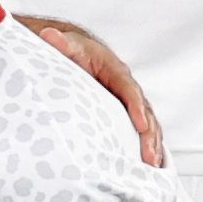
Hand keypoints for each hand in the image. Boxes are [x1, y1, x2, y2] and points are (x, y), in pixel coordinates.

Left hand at [24, 15, 166, 165]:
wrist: (75, 53)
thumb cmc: (72, 52)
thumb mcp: (66, 46)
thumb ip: (60, 44)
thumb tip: (49, 36)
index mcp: (116, 71)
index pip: (129, 90)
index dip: (136, 108)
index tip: (141, 125)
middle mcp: (127, 87)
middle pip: (144, 112)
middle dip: (149, 135)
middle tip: (149, 156)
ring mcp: (128, 102)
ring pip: (147, 124)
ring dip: (152, 144)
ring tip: (153, 166)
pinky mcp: (124, 114)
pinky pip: (140, 130)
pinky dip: (147, 146)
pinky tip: (151, 166)